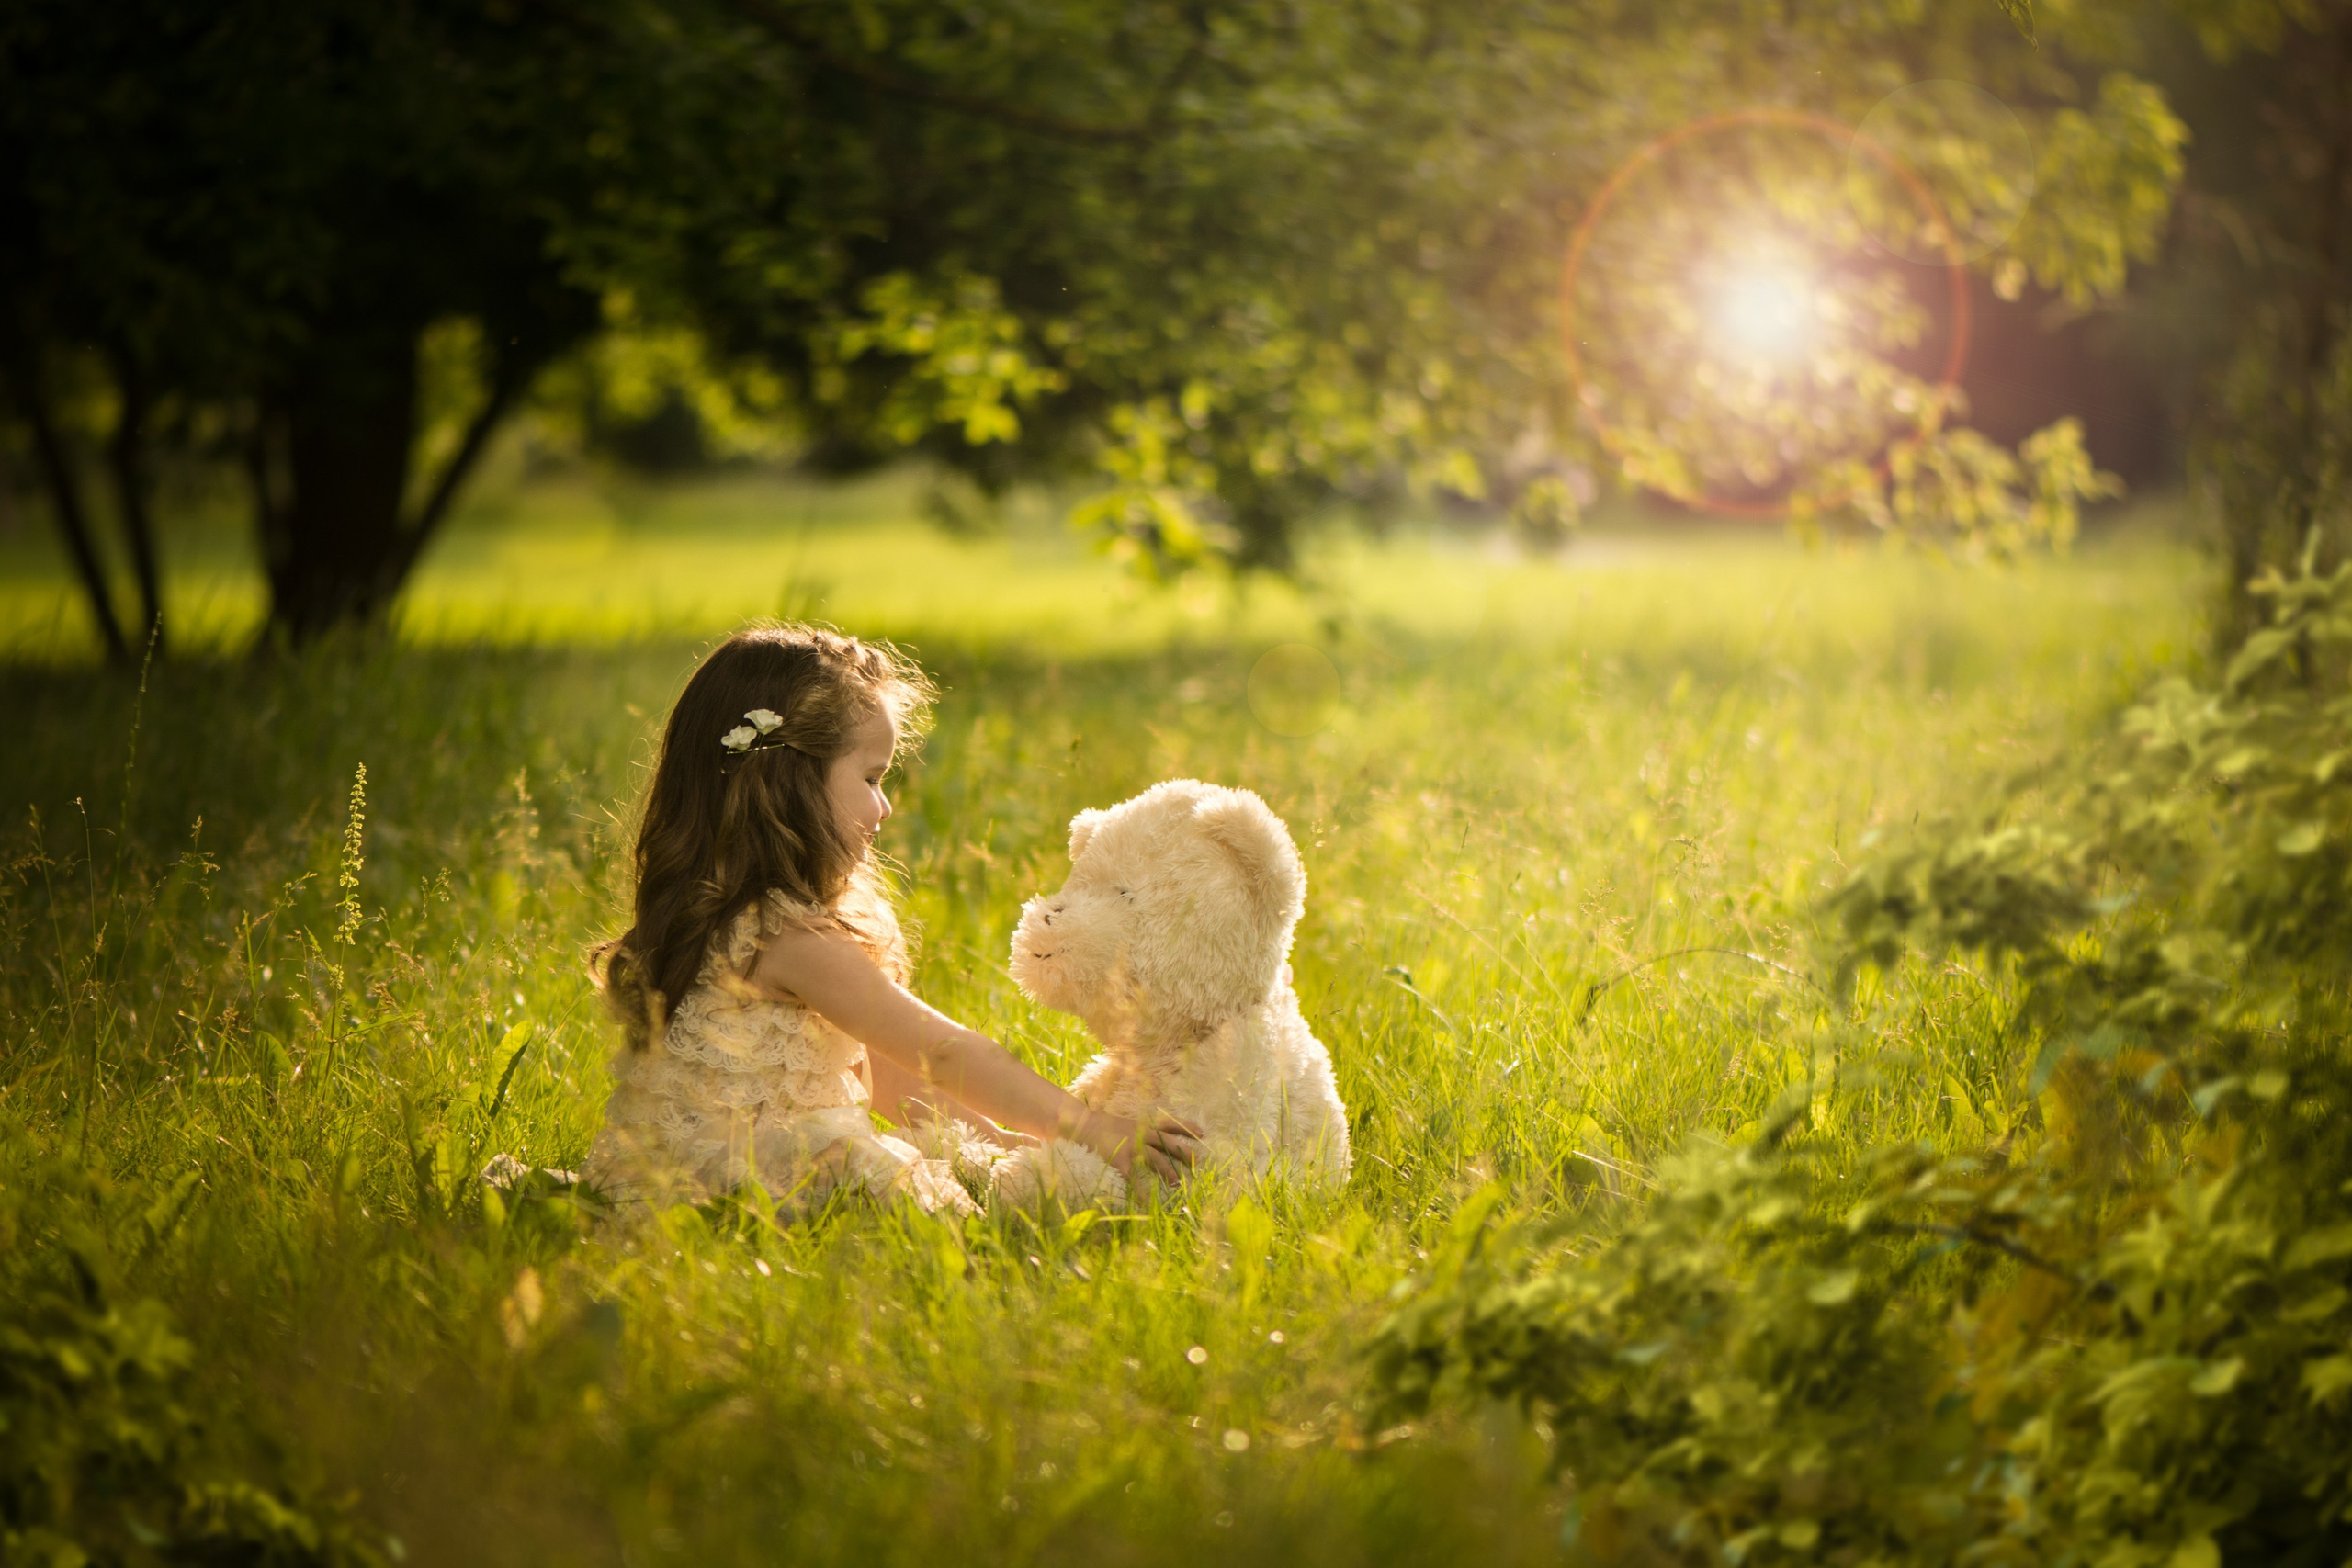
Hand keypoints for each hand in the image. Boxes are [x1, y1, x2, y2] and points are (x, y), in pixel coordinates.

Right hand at [1083, 1109, 1203, 1186]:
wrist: (1084, 1126)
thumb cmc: (1104, 1127)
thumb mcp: (1127, 1125)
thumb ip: (1141, 1133)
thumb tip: (1156, 1142)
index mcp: (1143, 1125)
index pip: (1169, 1124)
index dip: (1186, 1127)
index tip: (1202, 1133)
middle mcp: (1140, 1134)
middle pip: (1168, 1142)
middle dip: (1183, 1152)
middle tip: (1197, 1162)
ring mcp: (1131, 1147)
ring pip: (1156, 1159)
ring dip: (1168, 1171)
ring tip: (1177, 1183)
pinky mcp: (1121, 1161)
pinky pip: (1134, 1178)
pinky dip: (1141, 1191)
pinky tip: (1148, 1202)